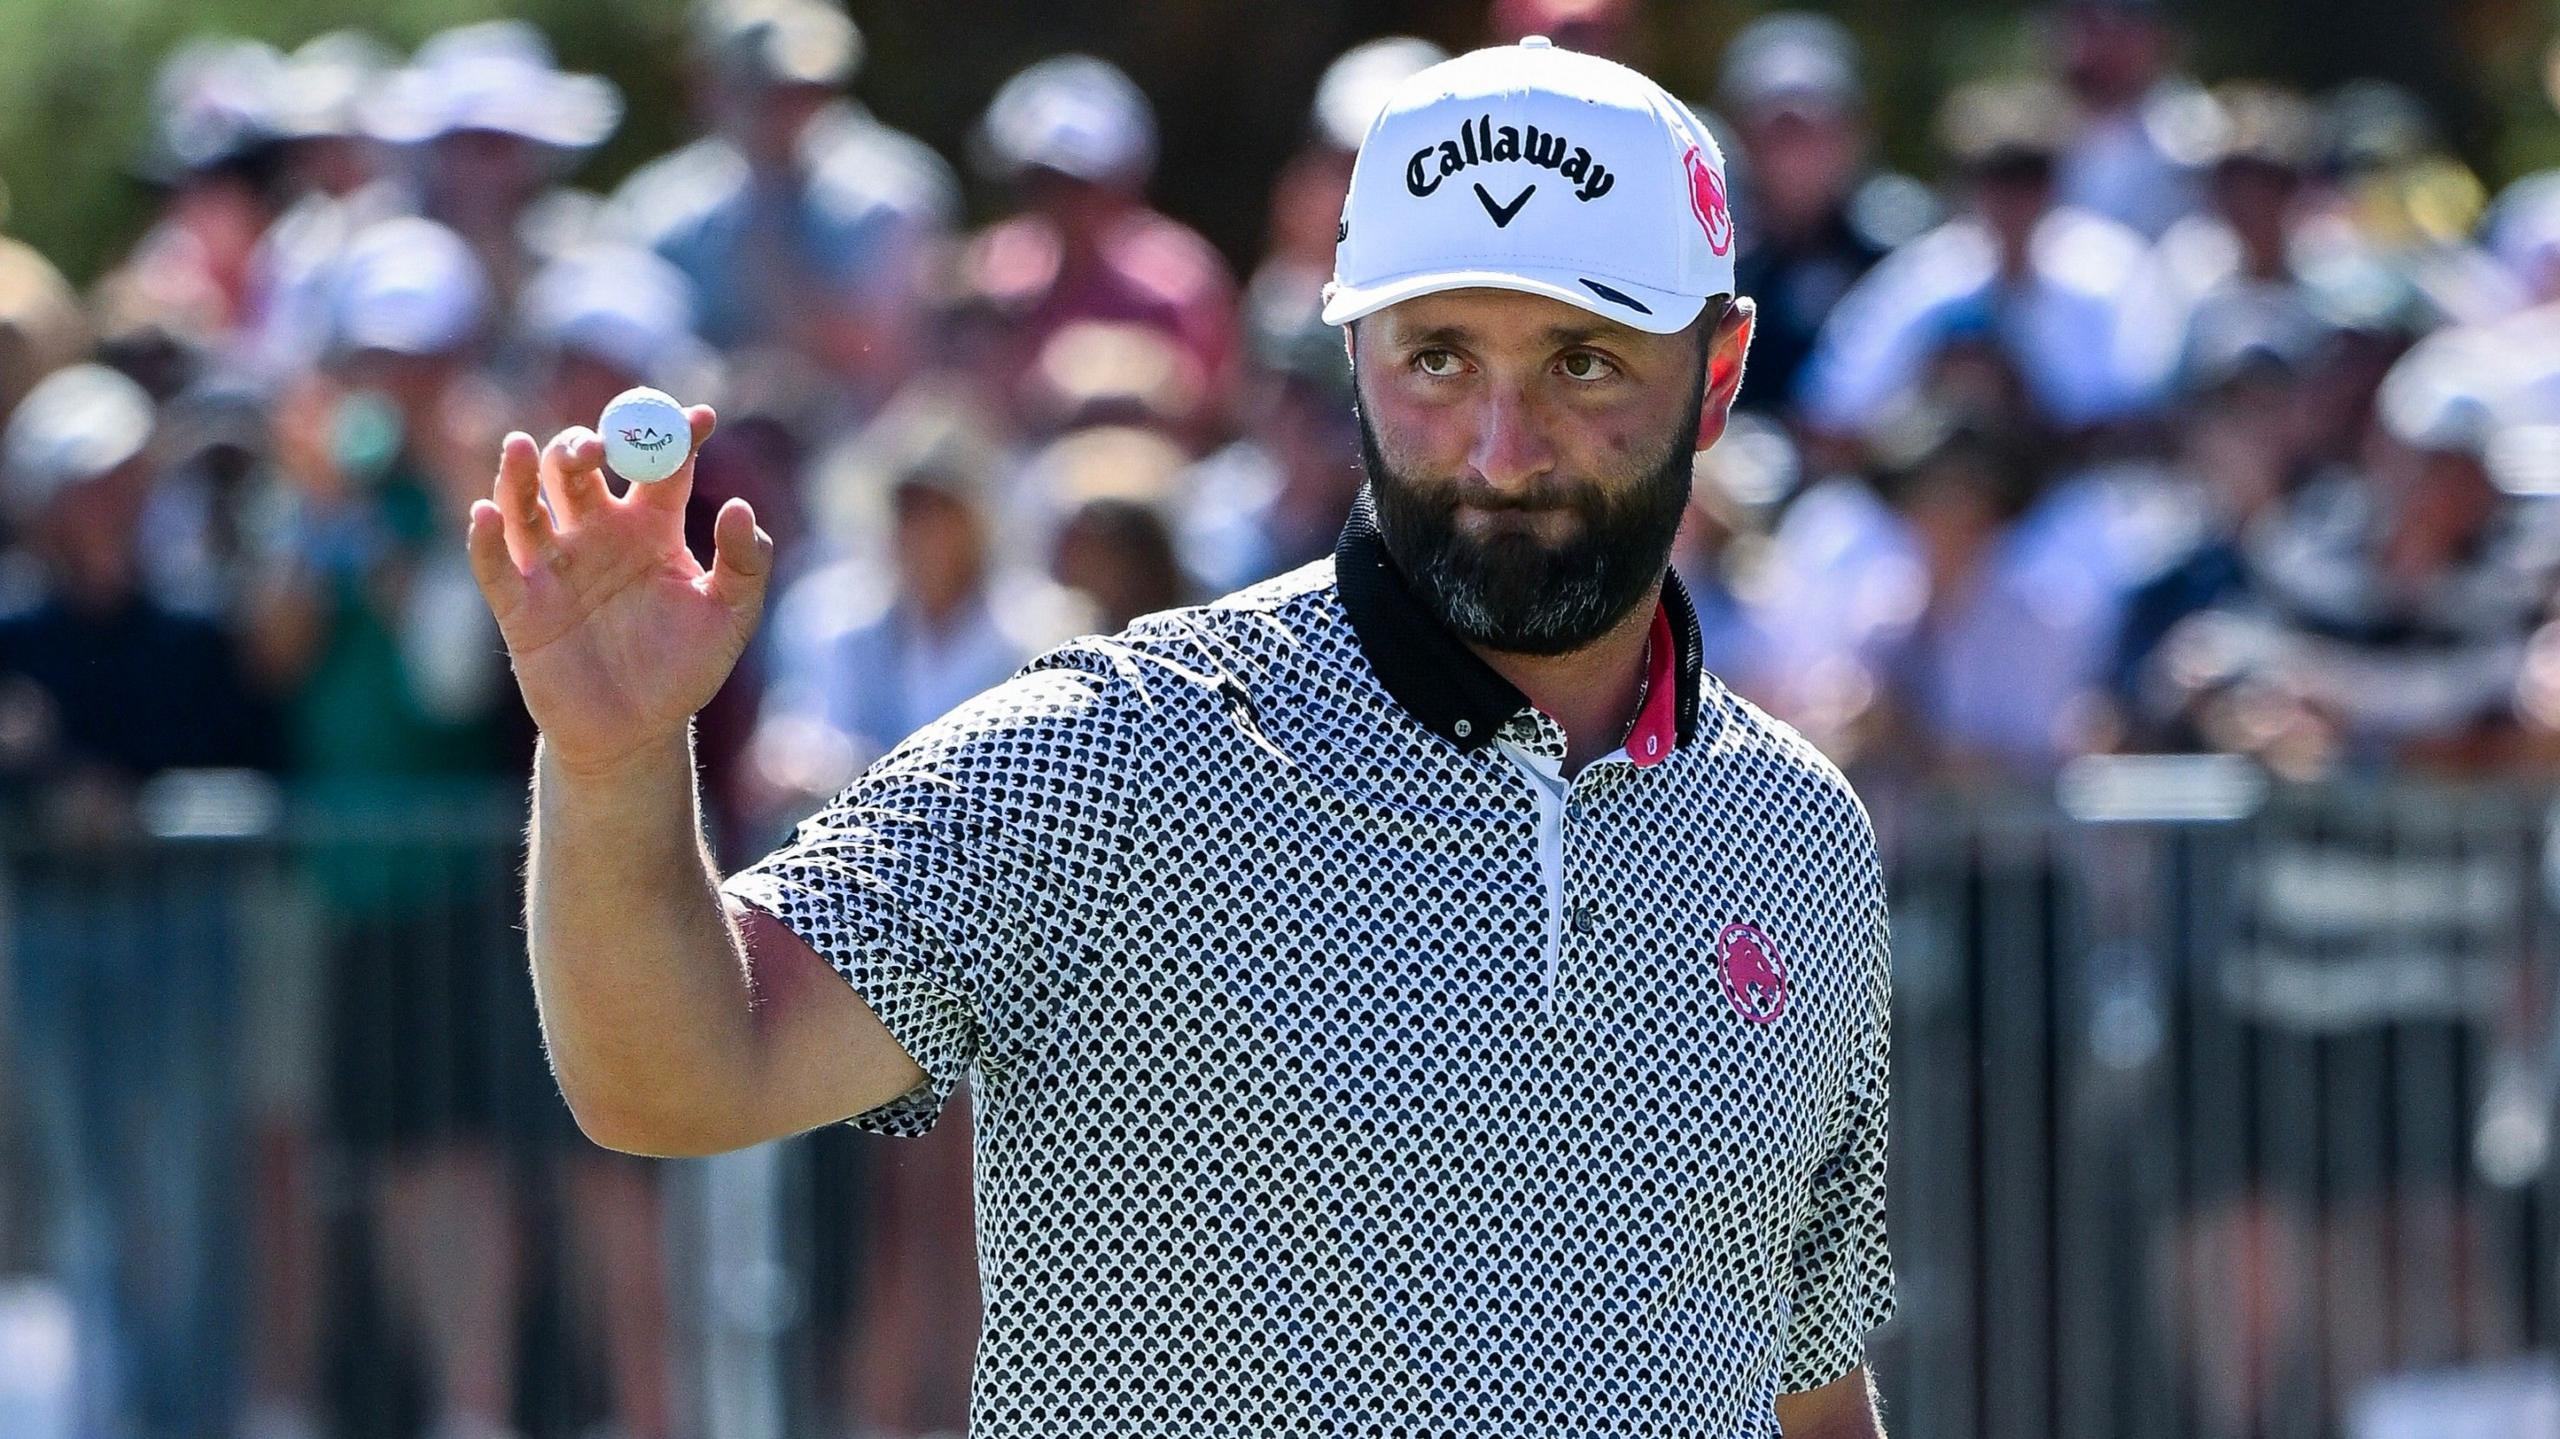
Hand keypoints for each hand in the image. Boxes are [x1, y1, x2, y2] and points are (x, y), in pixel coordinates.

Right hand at [465, 407, 774, 775]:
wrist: (637, 732)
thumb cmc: (684, 667)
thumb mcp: (730, 616)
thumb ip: (746, 563)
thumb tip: (739, 507)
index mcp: (651, 526)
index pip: (660, 465)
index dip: (675, 435)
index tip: (700, 416)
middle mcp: (598, 533)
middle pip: (578, 471)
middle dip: (582, 448)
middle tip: (596, 446)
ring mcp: (555, 565)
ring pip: (528, 505)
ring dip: (519, 474)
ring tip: (520, 448)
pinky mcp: (520, 605)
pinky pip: (495, 566)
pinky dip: (484, 539)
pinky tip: (487, 513)